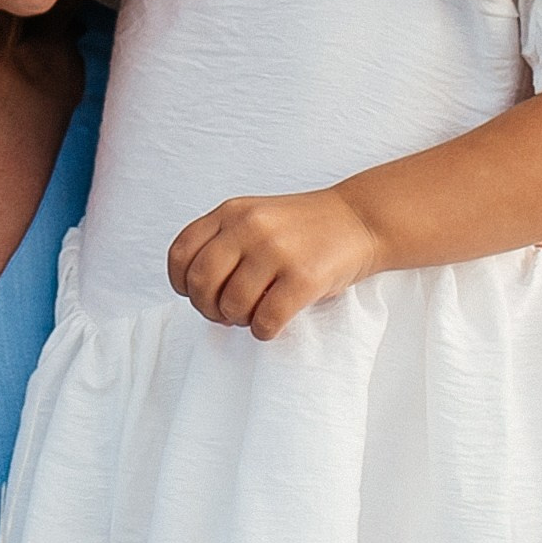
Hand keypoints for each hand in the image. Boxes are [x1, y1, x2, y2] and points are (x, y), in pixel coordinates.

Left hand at [168, 187, 382, 340]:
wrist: (360, 220)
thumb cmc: (305, 228)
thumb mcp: (255, 217)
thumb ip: (224, 241)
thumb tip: (197, 292)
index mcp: (232, 211)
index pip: (180, 254)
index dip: (182, 284)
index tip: (198, 294)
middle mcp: (249, 226)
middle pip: (200, 283)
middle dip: (207, 308)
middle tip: (225, 313)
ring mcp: (277, 251)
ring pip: (231, 306)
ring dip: (239, 321)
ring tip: (255, 313)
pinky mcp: (304, 277)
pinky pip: (265, 320)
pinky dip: (263, 331)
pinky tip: (273, 323)